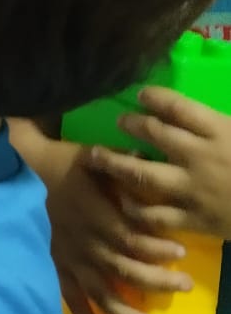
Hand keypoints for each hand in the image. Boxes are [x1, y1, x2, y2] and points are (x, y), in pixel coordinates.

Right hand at [34, 137, 191, 313]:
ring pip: (99, 293)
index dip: (154, 249)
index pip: (128, 238)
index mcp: (92, 214)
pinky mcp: (55, 268)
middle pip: (121, 269)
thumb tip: (151, 167)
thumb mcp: (91, 157)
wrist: (16, 173)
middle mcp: (82, 243)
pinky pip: (71, 299)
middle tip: (183, 286)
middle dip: (155, 281)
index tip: (180, 253)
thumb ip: (120, 166)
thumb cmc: (58, 163)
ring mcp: (67, 260)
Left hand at [82, 88, 230, 243]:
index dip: (154, 97)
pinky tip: (123, 201)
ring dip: (116, 163)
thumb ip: (220, 123)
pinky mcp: (194, 219)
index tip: (141, 94)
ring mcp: (193, 188)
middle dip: (132, 124)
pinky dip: (136, 209)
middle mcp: (200, 156)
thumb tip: (198, 115)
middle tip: (119, 121)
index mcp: (219, 130)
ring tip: (96, 157)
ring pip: (143, 174)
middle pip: (154, 134)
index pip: (177, 106)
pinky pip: (155, 215)